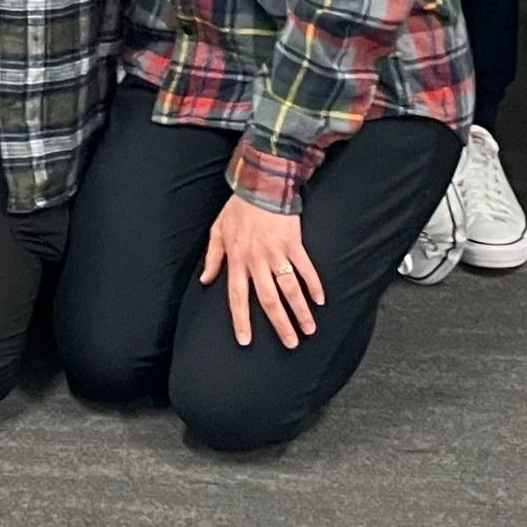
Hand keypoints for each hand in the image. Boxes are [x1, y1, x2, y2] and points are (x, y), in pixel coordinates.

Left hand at [200, 194, 323, 348]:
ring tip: (309, 329)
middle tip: (290, 343)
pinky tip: (320, 300)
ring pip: (289, 288)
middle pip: (269, 299)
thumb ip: (212, 257)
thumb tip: (206, 280)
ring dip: (300, 311)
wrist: (259, 183)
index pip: (237, 296)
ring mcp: (276, 252)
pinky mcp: (293, 243)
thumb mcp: (217, 230)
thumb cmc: (237, 207)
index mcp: (237, 259)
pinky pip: (305, 268)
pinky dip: (314, 285)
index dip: (241, 319)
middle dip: (280, 324)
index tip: (245, 340)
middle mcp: (256, 260)